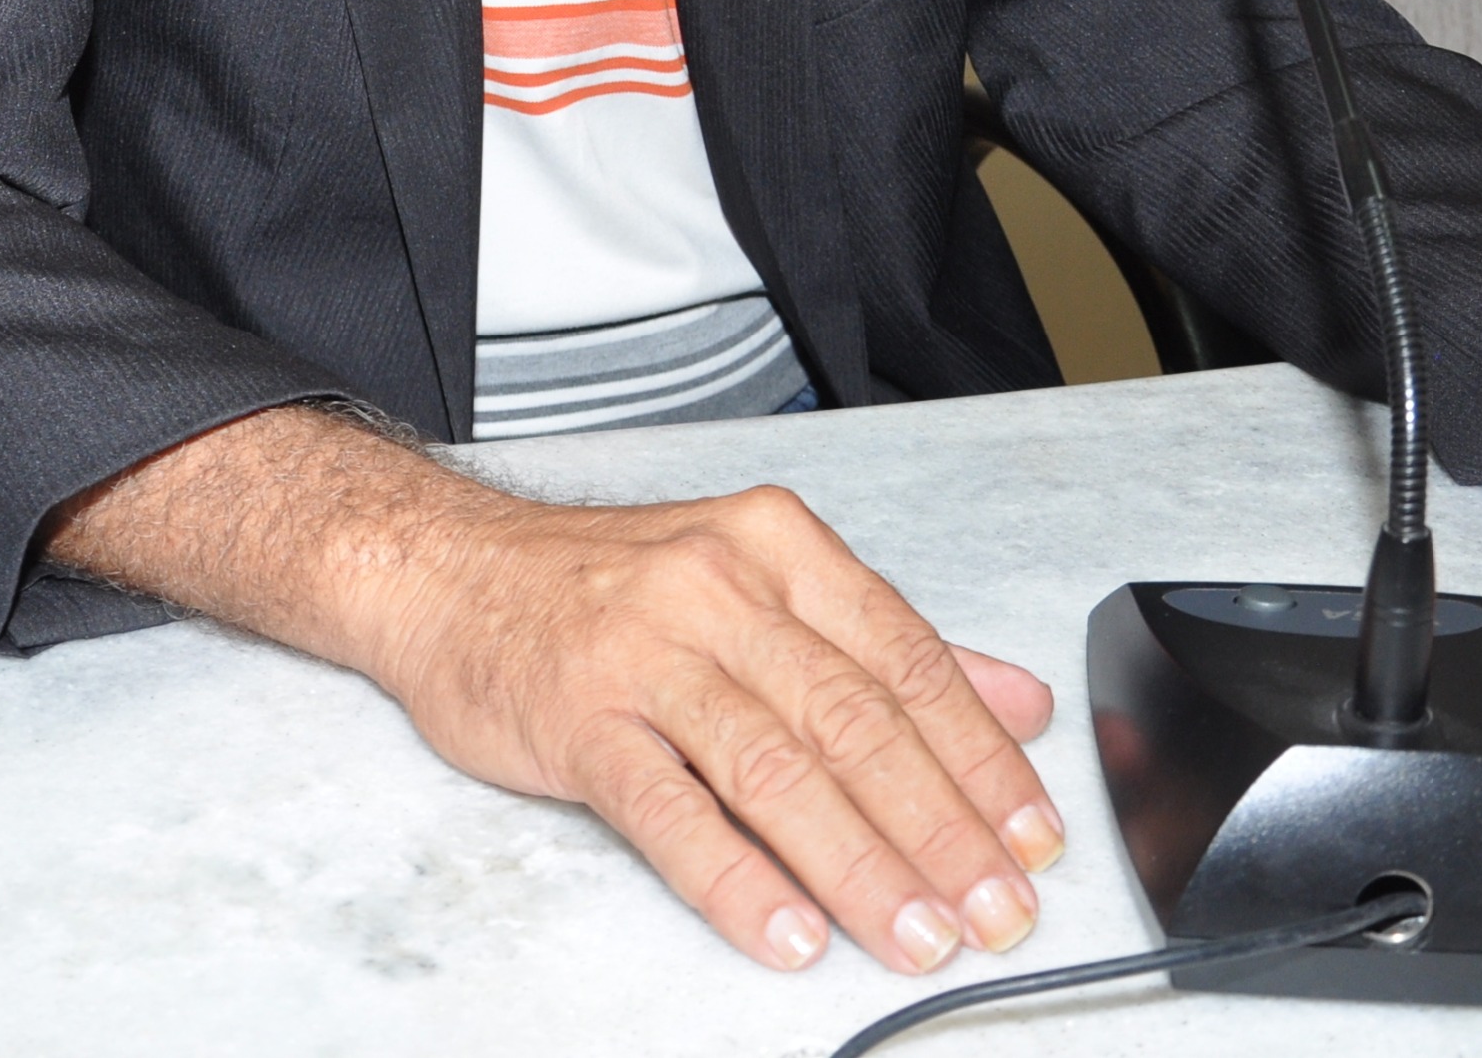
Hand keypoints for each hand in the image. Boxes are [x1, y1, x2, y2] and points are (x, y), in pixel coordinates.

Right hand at [44, 405, 1061, 975]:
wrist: (445, 568)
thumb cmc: (607, 587)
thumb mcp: (757, 581)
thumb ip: (886, 644)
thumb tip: (1016, 702)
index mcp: (778, 548)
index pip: (908, 660)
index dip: (981, 759)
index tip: (1035, 837)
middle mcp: (719, 589)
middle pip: (855, 721)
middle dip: (941, 829)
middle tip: (997, 909)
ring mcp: (645, 654)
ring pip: (777, 769)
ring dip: (860, 865)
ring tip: (918, 934)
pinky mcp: (579, 720)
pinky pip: (671, 811)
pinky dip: (737, 878)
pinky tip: (789, 931)